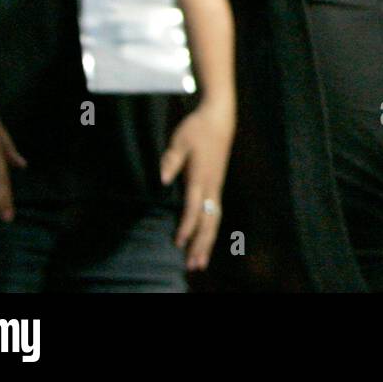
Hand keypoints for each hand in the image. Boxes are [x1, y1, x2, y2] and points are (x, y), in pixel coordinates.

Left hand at [160, 102, 233, 270]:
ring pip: (214, 218)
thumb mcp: (180, 140)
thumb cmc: (197, 127)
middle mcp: (211, 184)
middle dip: (201, 243)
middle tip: (193, 265)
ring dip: (207, 241)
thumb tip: (163, 179)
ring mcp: (216, 184)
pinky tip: (206, 238)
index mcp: (200, 176)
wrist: (219, 117)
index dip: (186, 226)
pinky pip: (215, 212)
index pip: (193, 207)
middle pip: (208, 220)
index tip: (179, 243)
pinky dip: (210, 228)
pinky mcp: (217, 183)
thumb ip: (171, 160)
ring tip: (200, 261)